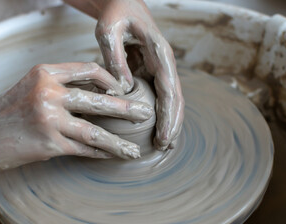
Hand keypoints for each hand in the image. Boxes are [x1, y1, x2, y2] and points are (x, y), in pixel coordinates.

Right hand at [0, 62, 152, 171]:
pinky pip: (83, 149)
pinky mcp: (49, 144)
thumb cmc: (9, 109)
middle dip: (127, 109)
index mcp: (46, 73)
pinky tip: (114, 156)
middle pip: (99, 101)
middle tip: (146, 114)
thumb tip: (99, 93)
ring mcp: (50, 119)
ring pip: (95, 132)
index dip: (111, 80)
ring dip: (119, 142)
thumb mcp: (33, 85)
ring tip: (135, 149)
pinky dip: (100, 154)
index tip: (124, 91)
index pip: (89, 70)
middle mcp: (49, 93)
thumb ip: (63, 85)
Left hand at [94, 0, 183, 149]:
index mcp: (159, 52)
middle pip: (176, 98)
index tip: (163, 136)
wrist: (124, 4)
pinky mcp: (153, 72)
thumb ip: (115, 58)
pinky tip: (157, 129)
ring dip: (170, 122)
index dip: (168, 115)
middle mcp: (165, 62)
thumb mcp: (109, 31)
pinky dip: (161, 113)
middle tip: (165, 147)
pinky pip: (161, 96)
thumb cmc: (116, 15)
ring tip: (165, 145)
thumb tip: (122, 89)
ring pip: (171, 99)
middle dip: (173, 124)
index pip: (168, 88)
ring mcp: (161, 68)